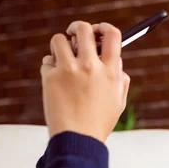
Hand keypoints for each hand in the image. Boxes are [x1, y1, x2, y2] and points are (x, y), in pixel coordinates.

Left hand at [40, 21, 130, 142]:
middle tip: (73, 36)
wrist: (78, 140)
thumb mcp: (118, 102)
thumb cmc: (99, 123)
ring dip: (60, 47)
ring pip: (59, 40)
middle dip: (77, 29)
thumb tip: (117, 60)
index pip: (112, 35)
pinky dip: (50, 67)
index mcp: (111, 72)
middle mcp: (91, 67)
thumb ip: (121, 79)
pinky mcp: (51, 77)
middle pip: (83, 29)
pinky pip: (47, 61)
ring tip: (63, 61)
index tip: (97, 30)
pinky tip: (56, 81)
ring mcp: (69, 71)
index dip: (103, 27)